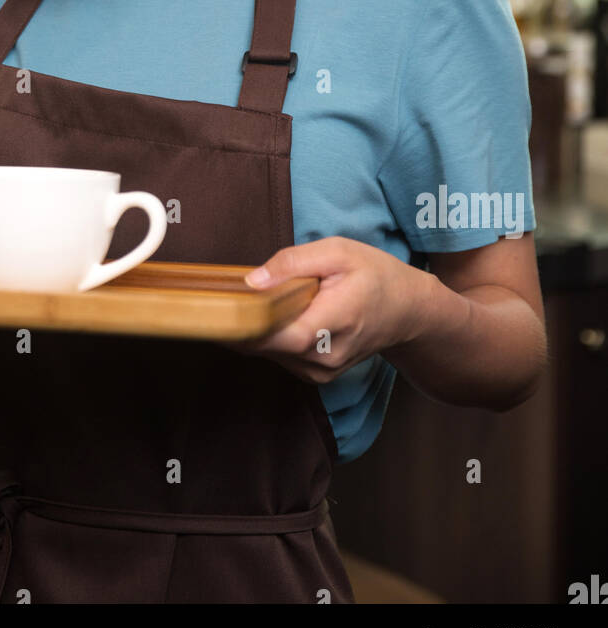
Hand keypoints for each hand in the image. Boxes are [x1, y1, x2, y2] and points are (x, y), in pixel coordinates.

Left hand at [235, 237, 433, 384]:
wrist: (409, 311)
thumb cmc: (376, 275)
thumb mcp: (338, 252)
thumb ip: (293, 262)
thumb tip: (252, 281)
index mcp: (332, 323)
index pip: (275, 336)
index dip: (241, 325)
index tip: (218, 306)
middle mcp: (324, 357)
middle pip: (265, 346)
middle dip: (243, 321)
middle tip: (227, 294)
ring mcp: (321, 372)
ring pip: (269, 354)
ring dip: (257, 329)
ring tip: (258, 300)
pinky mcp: (317, 375)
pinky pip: (281, 357)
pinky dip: (272, 337)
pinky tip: (277, 316)